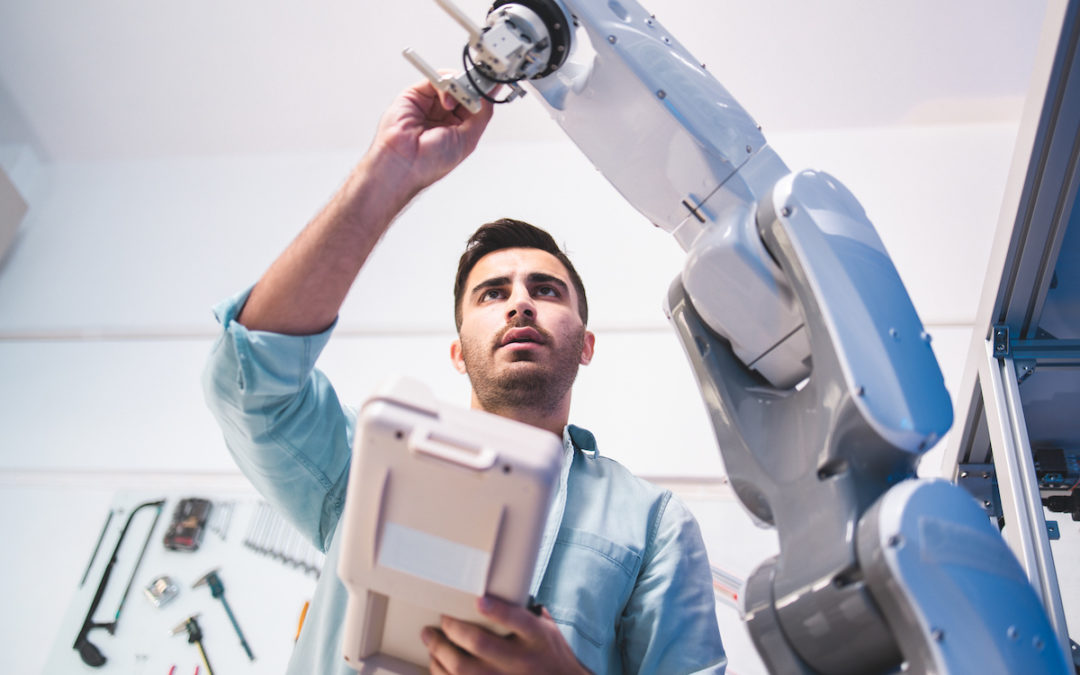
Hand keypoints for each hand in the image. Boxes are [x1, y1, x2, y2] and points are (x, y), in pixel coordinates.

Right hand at [370, 78, 494, 192]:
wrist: (403, 163)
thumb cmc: (429, 163)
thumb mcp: (467, 140)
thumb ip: (481, 116)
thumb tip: (489, 96)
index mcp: (456, 128)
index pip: (473, 105)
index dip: (483, 95)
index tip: (493, 85)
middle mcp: (442, 116)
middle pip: (463, 91)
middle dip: (473, 87)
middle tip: (482, 84)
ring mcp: (428, 105)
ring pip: (450, 83)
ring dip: (460, 86)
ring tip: (463, 94)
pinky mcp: (414, 95)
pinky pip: (434, 80)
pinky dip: (445, 83)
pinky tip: (449, 96)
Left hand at [421, 596, 588, 674]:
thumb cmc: (551, 655)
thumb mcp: (547, 629)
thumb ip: (525, 612)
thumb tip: (500, 587)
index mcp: (537, 638)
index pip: (518, 621)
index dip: (497, 610)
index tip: (479, 600)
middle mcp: (521, 661)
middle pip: (480, 644)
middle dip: (454, 629)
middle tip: (442, 619)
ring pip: (463, 669)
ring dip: (440, 652)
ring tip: (430, 638)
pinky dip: (441, 672)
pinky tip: (436, 662)